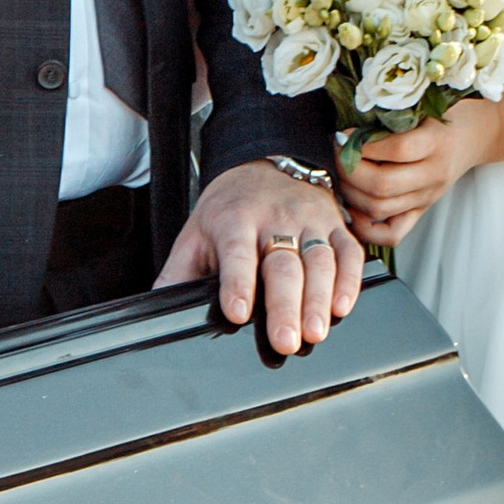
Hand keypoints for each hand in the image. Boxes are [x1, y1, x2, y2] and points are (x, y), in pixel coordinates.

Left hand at [159, 159, 361, 356]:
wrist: (264, 162)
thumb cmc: (229, 210)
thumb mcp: (196, 234)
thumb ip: (178, 274)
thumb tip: (154, 311)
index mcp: (234, 220)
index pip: (236, 253)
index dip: (237, 282)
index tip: (238, 312)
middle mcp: (274, 219)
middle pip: (282, 264)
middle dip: (284, 304)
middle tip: (286, 341)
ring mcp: (308, 220)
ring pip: (318, 260)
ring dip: (318, 298)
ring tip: (315, 332)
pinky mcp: (335, 224)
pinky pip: (348, 251)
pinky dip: (349, 279)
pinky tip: (343, 306)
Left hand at [335, 100, 499, 244]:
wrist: (478, 134)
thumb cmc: (447, 111)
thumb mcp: (425, 103)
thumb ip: (393, 112)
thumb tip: (348, 124)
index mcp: (436, 142)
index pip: (396, 149)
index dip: (363, 143)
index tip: (342, 133)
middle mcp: (433, 174)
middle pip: (384, 185)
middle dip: (349, 170)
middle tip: (335, 153)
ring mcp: (427, 197)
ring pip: (381, 209)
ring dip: (351, 194)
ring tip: (340, 173)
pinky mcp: (422, 211)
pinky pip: (392, 234)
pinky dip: (367, 228)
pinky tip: (352, 208)